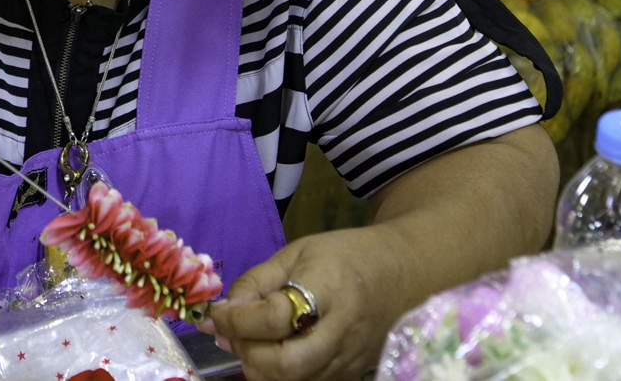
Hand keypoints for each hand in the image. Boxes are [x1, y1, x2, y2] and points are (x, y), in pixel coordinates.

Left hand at [199, 228, 407, 380]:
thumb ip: (256, 282)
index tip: (216, 314)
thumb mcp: (297, 253)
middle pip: (285, 365)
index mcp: (327, 288)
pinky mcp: (352, 375)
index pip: (274, 317)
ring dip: (260, 367)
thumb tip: (221, 315)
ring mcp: (349, 360)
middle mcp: (341, 331)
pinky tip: (273, 351)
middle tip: (232, 334)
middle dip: (248, 353)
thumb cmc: (346, 256)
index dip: (237, 320)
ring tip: (251, 341)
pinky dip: (281, 375)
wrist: (403, 274)